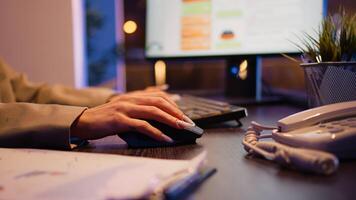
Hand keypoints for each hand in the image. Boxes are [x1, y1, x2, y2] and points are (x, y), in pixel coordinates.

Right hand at [71, 91, 192, 141]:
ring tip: (181, 128)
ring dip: (170, 120)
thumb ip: (137, 110)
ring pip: (153, 112)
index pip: (157, 96)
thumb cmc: (103, 119)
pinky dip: (156, 132)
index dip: (173, 104)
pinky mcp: (120, 120)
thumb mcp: (121, 110)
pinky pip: (142, 126)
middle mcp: (130, 100)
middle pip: (159, 102)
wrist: (82, 121)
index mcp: (132, 96)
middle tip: (187, 122)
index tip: (183, 114)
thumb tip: (156, 119)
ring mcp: (125, 109)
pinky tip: (165, 138)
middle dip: (176, 112)